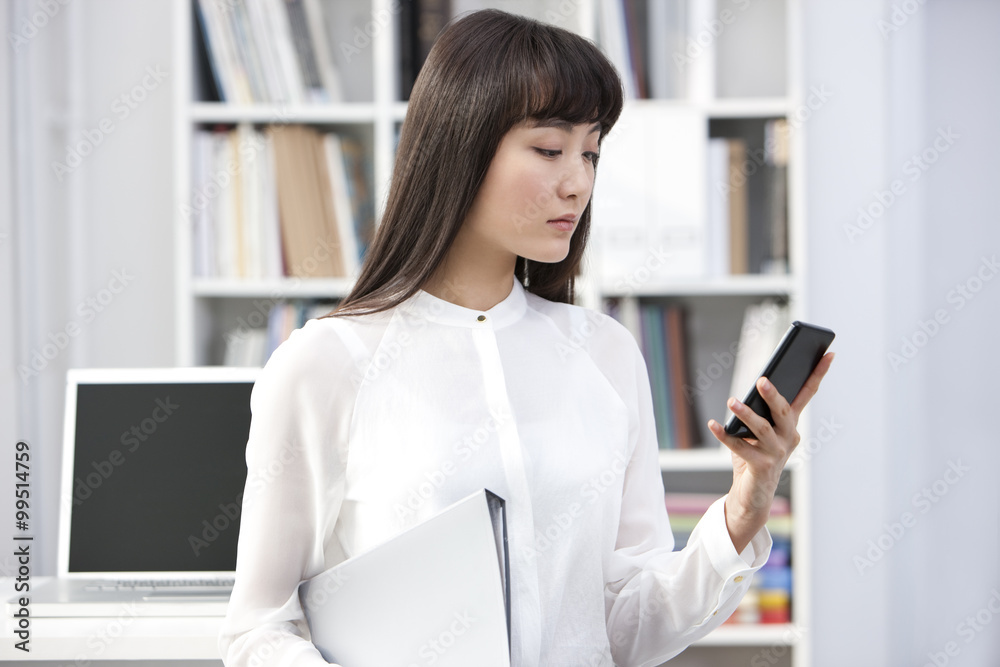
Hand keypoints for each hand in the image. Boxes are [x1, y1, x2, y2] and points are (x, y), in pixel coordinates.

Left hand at [707, 352, 834, 552]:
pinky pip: (740, 447)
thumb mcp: (758, 430)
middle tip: (761, 380)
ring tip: (731, 401)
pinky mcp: (761, 466)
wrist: (754, 494)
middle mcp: (789, 437)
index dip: (818, 374)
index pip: (807, 395)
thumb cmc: (755, 455)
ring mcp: (777, 453)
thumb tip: (749, 393)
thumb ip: (757, 411)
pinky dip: (726, 435)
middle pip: (783, 412)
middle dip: (773, 395)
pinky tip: (714, 424)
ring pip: (762, 429)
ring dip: (746, 414)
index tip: (829, 354)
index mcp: (791, 424)